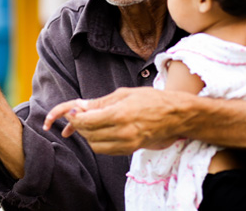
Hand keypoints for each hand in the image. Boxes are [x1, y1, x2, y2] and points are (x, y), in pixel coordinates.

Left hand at [45, 87, 186, 154]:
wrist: (176, 115)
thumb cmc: (152, 100)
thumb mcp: (125, 93)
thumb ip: (101, 102)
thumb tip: (80, 106)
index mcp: (120, 114)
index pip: (87, 121)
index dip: (73, 117)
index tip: (70, 112)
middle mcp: (123, 132)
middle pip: (88, 134)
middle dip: (78, 125)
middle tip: (76, 116)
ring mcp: (127, 144)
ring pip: (95, 145)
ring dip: (87, 135)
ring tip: (89, 123)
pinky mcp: (130, 150)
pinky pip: (106, 150)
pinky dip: (98, 142)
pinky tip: (100, 131)